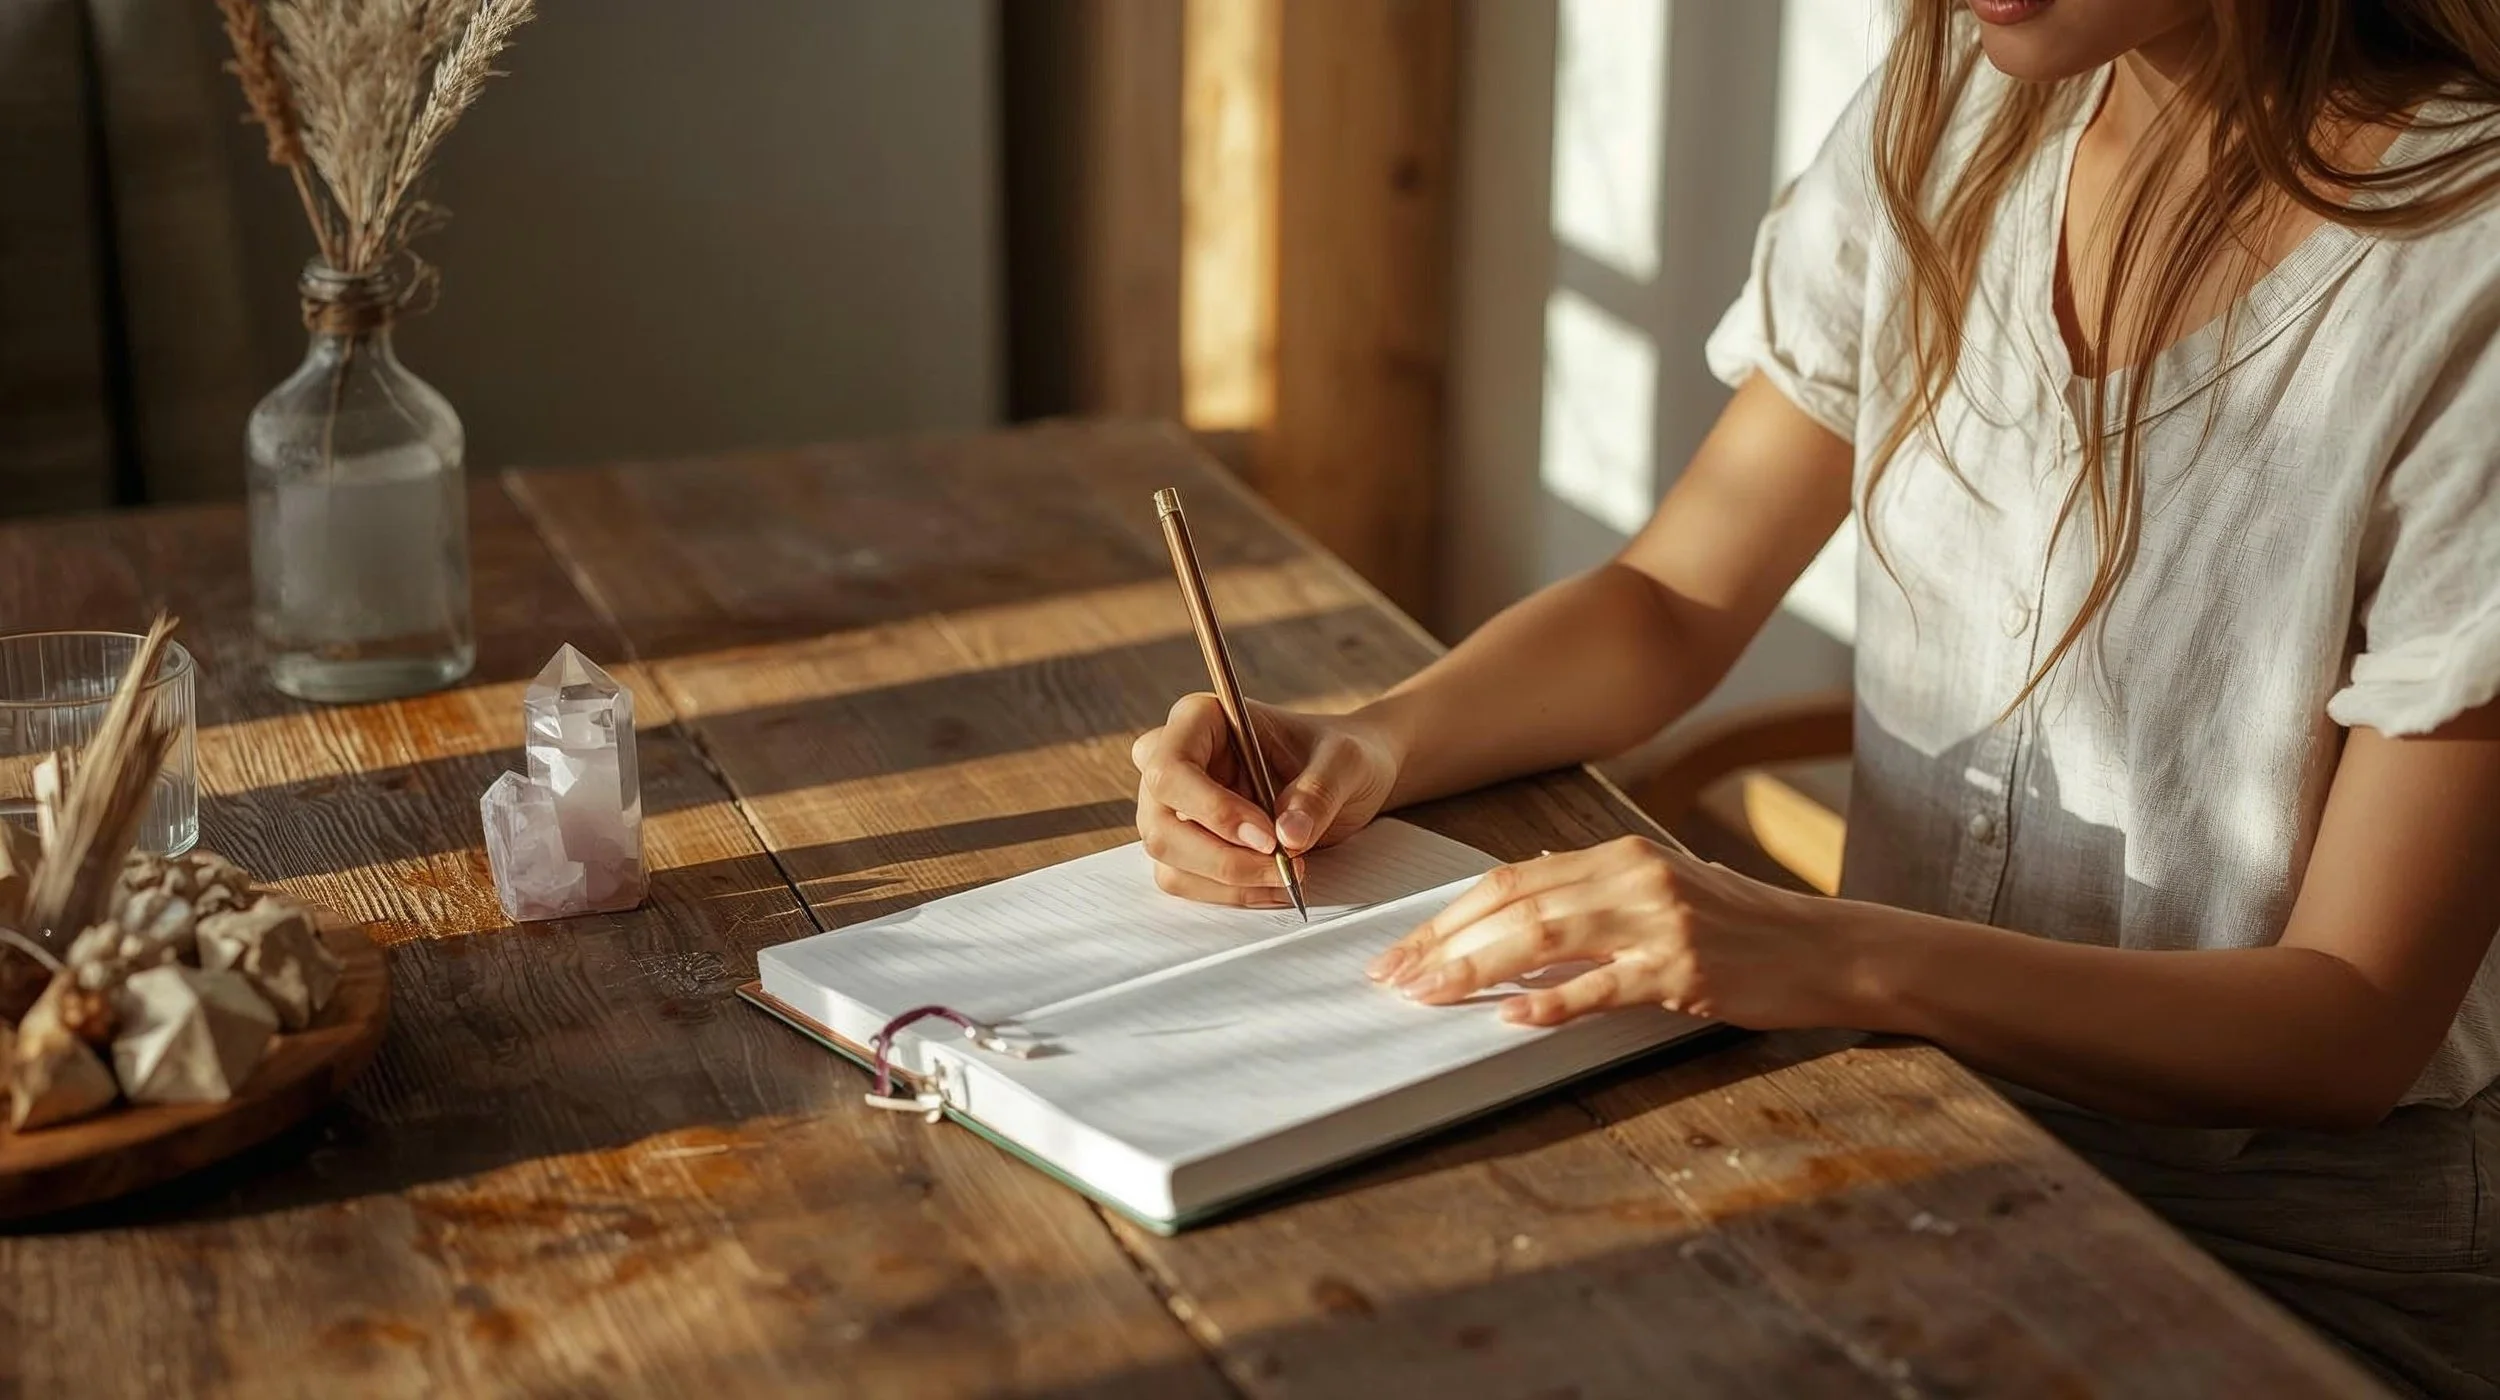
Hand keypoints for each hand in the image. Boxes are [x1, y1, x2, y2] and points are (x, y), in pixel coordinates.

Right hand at [1131, 695, 1401, 906]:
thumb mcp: (1343, 761)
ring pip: (1168, 859)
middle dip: (1222, 858)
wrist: (1345, 777)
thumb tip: (1287, 837)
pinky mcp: (1186, 843)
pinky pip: (1186, 880)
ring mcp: (1172, 806)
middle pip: (1160, 824)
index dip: (1212, 810)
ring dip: (1229, 881)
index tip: (1268, 838)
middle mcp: (1174, 761)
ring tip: (1288, 874)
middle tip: (1285, 866)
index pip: (1170, 768)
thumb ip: (1317, 791)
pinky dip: (1230, 893)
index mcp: (1200, 719)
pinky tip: (1273, 884)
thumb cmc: (1337, 754)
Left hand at [1364, 837, 1853, 1028]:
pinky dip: (1551, 1001)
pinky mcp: (1684, 970)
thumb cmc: (1744, 925)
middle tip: (1392, 976)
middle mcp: (1632, 877)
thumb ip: (1598, 881)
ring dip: (1474, 967)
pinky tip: (1509, 1016)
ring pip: (1543, 936)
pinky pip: (1603, 987)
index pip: (1511, 879)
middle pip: (1514, 903)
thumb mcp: (1667, 885)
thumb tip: (1532, 866)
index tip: (1402, 947)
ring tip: (1427, 994)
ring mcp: (1659, 922)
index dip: (1449, 914)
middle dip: (1442, 940)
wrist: (1829, 949)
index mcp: (1620, 855)